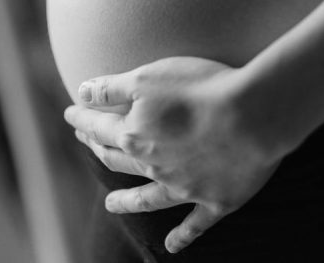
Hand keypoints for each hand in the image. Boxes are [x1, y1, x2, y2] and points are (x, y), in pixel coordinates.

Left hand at [63, 57, 281, 253]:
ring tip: (111, 205)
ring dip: (127, 202)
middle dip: (99, 149)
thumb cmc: (200, 88)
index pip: (98, 127)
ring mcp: (184, 188)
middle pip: (118, 159)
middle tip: (88, 143)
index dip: (82, 119)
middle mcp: (153, 166)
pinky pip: (194, 224)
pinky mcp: (216, 201)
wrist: (253, 116)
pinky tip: (171, 247)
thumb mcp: (147, 77)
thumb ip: (111, 88)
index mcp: (134, 135)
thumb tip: (80, 93)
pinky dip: (182, 237)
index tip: (70, 113)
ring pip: (147, 198)